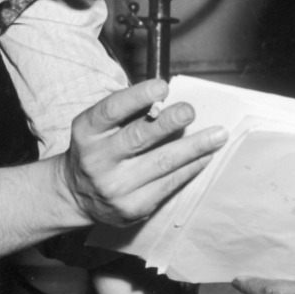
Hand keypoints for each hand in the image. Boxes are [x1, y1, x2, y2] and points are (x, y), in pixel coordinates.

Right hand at [62, 79, 227, 225]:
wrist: (77, 196)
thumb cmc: (97, 150)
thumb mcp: (98, 128)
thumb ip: (127, 114)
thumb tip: (169, 100)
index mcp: (86, 133)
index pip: (111, 110)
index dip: (137, 97)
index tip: (162, 86)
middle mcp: (97, 160)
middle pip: (138, 138)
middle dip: (169, 122)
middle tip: (191, 110)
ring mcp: (115, 187)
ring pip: (161, 163)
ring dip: (194, 147)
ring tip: (217, 135)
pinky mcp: (133, 207)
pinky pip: (168, 184)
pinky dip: (190, 167)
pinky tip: (205, 156)